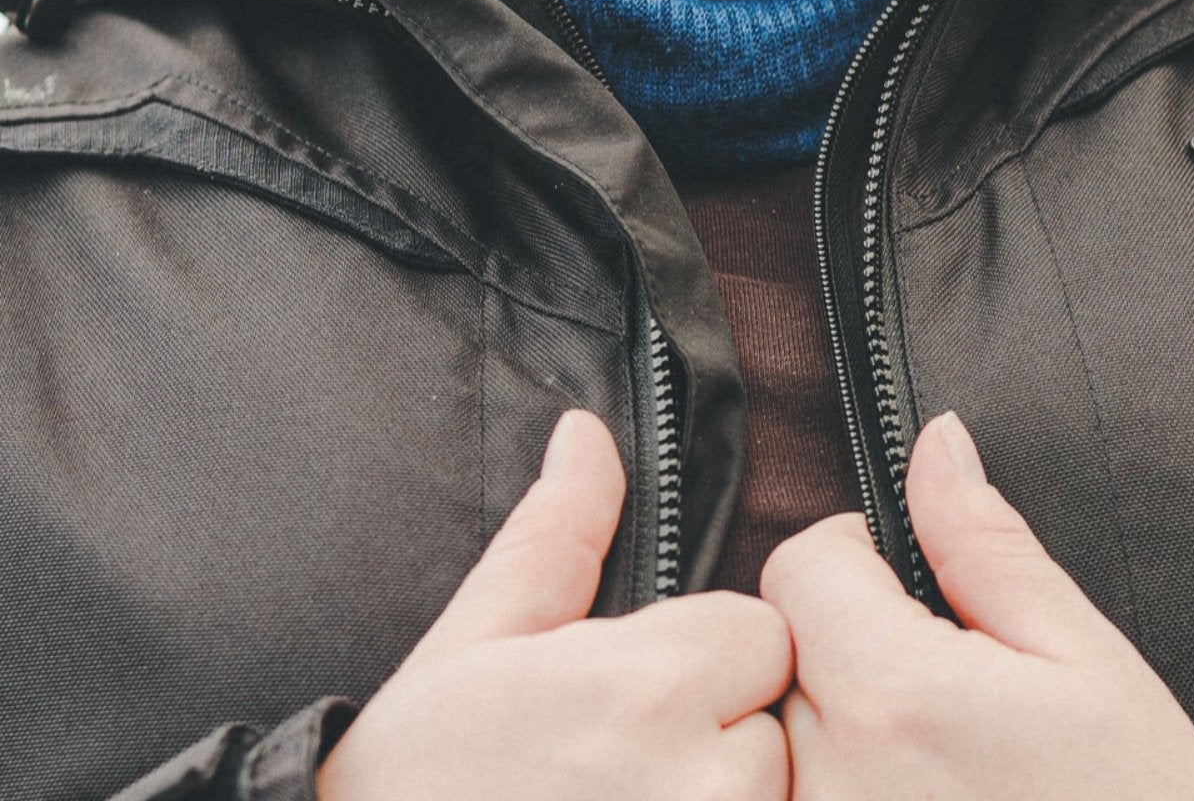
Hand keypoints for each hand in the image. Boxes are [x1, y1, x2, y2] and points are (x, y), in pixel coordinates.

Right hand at [320, 410, 791, 800]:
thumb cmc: (414, 783)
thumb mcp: (477, 644)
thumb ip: (558, 531)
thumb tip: (585, 431)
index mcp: (648, 686)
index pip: (761, 632)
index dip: (704, 657)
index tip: (639, 696)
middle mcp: (699, 779)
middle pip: (776, 717)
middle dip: (720, 730)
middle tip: (625, 765)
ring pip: (771, 791)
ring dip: (720, 795)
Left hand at [761, 413, 1193, 800]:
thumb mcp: (1084, 661)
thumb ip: (986, 544)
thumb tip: (933, 442)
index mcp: (891, 694)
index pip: (798, 565)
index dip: (857, 555)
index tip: (911, 585)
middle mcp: (828, 783)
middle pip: (785, 658)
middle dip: (851, 650)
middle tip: (944, 694)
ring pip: (784, 751)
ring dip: (839, 741)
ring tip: (936, 771)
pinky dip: (846, 800)